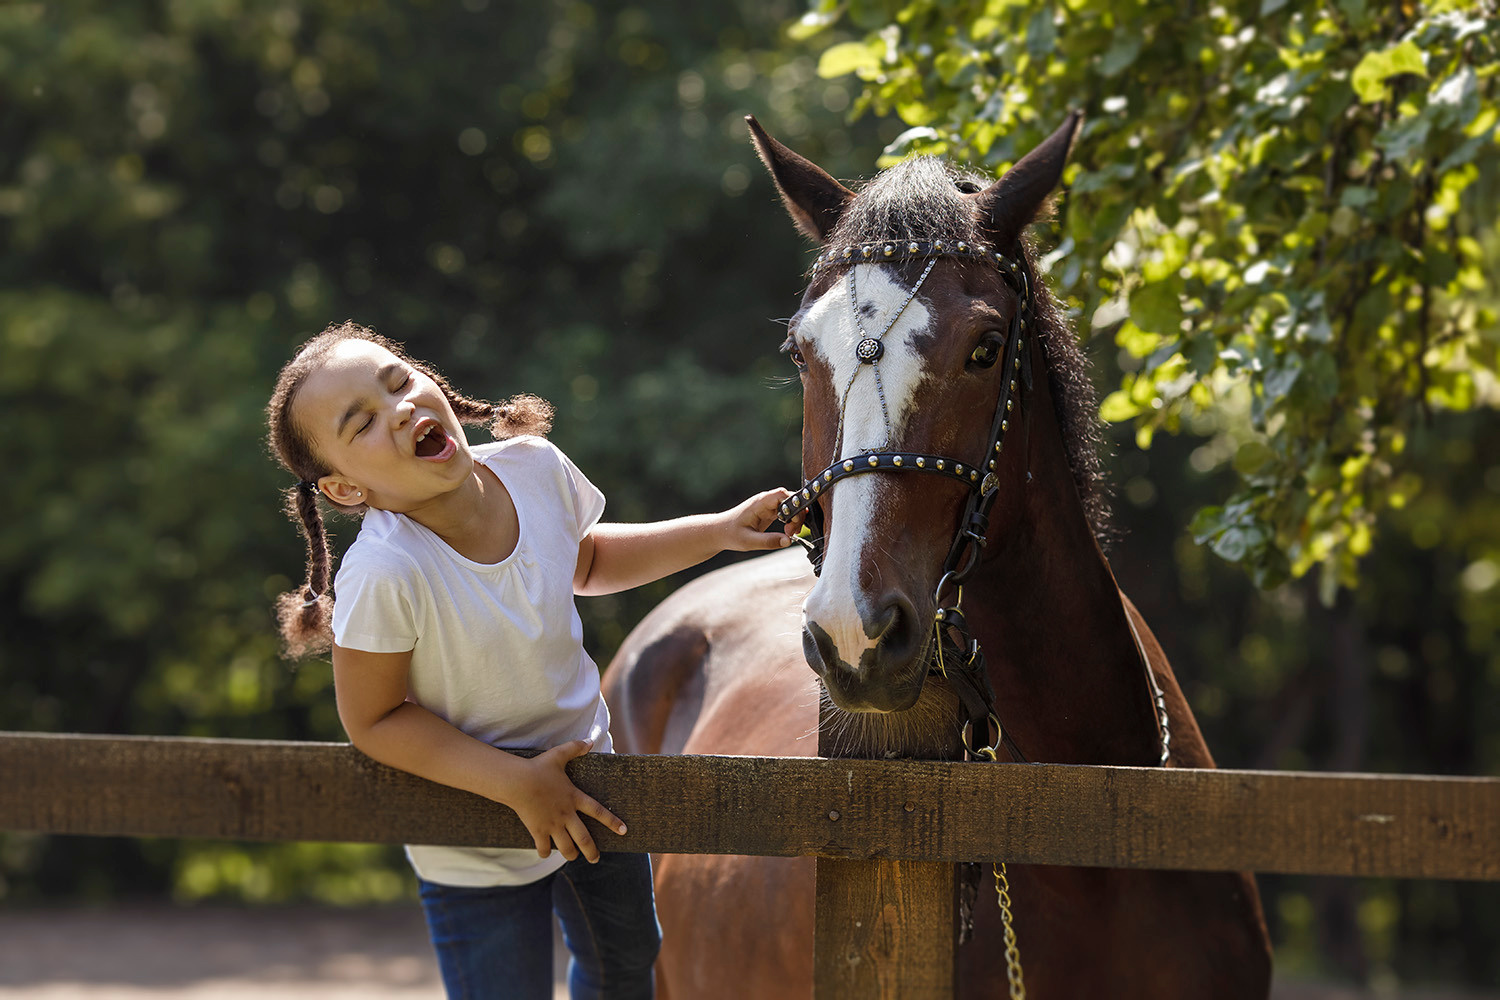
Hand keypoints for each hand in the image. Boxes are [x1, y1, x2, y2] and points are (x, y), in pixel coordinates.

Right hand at [507, 739, 625, 862]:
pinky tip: (546, 853)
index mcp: (574, 798)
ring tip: (573, 856)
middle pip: (584, 838)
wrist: (517, 781)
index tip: (623, 831)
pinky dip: (545, 852)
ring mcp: (552, 824)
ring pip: (566, 847)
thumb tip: (590, 740)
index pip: (598, 811)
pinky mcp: (537, 830)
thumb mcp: (559, 755)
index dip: (612, 821)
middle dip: (592, 851)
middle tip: (596, 859)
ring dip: (570, 854)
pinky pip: (544, 847)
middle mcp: (566, 814)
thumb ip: (575, 748)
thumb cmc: (538, 767)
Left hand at [718, 488, 806, 551]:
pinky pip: (786, 512)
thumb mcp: (749, 541)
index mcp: (760, 503)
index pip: (783, 494)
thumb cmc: (730, 534)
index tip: (793, 524)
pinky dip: (790, 521)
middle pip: (790, 499)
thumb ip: (769, 541)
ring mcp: (768, 506)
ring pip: (790, 506)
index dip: (794, 506)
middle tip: (792, 532)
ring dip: (794, 519)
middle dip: (796, 515)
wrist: (719, 532)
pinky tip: (788, 531)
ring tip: (790, 533)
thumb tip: (788, 540)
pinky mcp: (769, 512)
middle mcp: (765, 501)